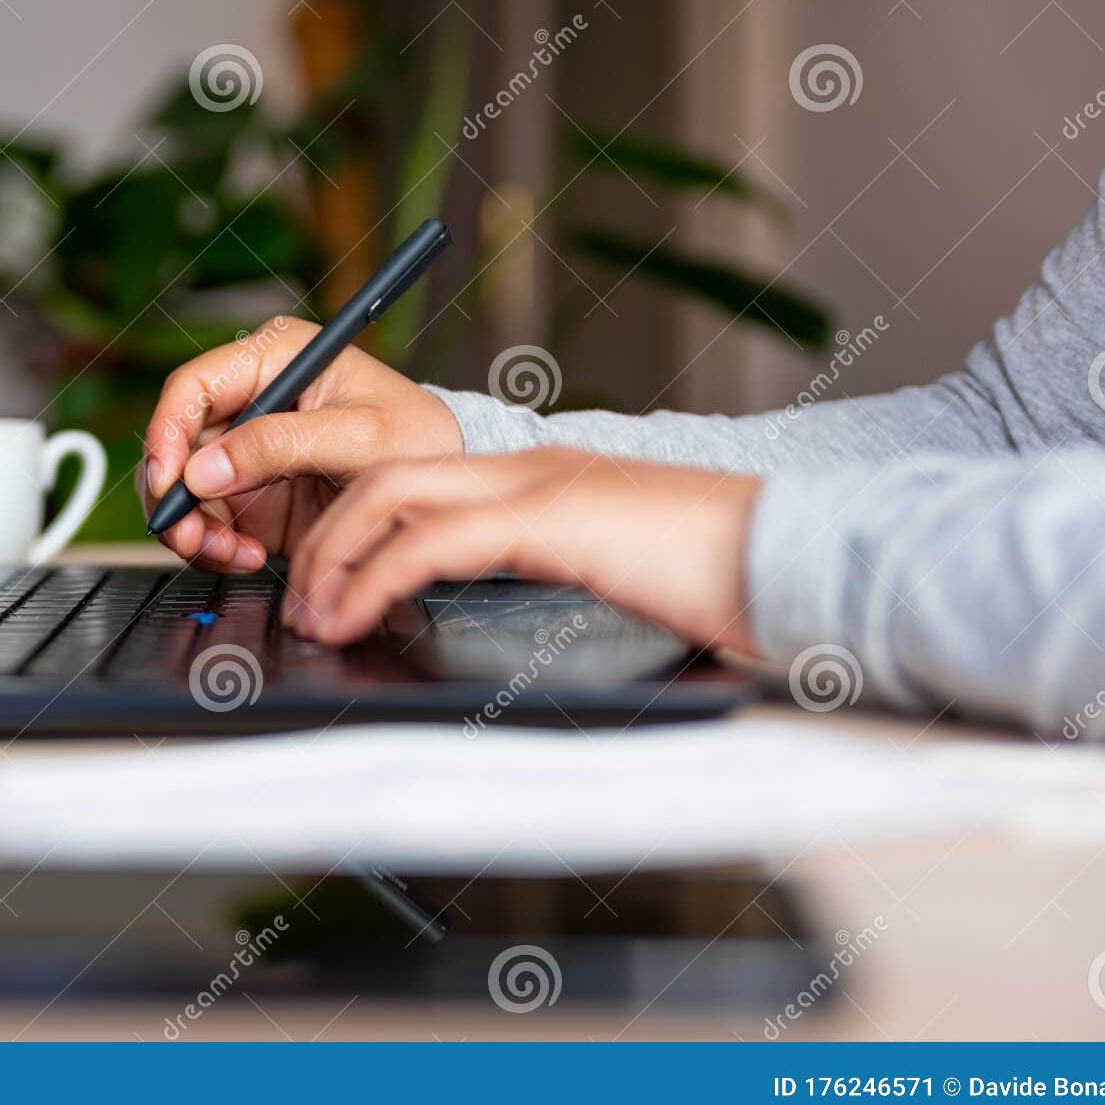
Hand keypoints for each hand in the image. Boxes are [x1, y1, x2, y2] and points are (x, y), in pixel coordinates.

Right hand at [139, 315, 463, 570]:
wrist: (441, 485)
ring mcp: (247, 450)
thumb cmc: (416, 437)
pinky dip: (216, 547)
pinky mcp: (251, 493)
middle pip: (175, 443)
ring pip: (184, 489)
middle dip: (176, 496)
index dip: (166, 432)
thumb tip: (203, 471)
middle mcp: (251, 401)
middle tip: (193, 538)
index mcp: (274, 358)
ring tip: (230, 554)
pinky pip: (208, 522)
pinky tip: (249, 556)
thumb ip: (280, 446)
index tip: (169, 482)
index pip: (193, 386)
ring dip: (194, 529)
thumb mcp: (358, 437)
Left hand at [283, 447, 762, 651]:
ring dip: (336, 554)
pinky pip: (434, 539)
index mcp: (547, 482)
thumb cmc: (728, 582)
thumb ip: (556, 588)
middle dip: (328, 537)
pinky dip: (376, 577)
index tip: (330, 585)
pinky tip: (354, 615)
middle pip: (387, 475)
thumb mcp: (619, 582)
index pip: (423, 481)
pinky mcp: (557, 516)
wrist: (804, 558)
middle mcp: (535, 469)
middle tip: (300, 601)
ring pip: (394, 491)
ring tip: (312, 615)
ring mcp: (545, 482)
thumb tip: (497, 635)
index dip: (360, 527)